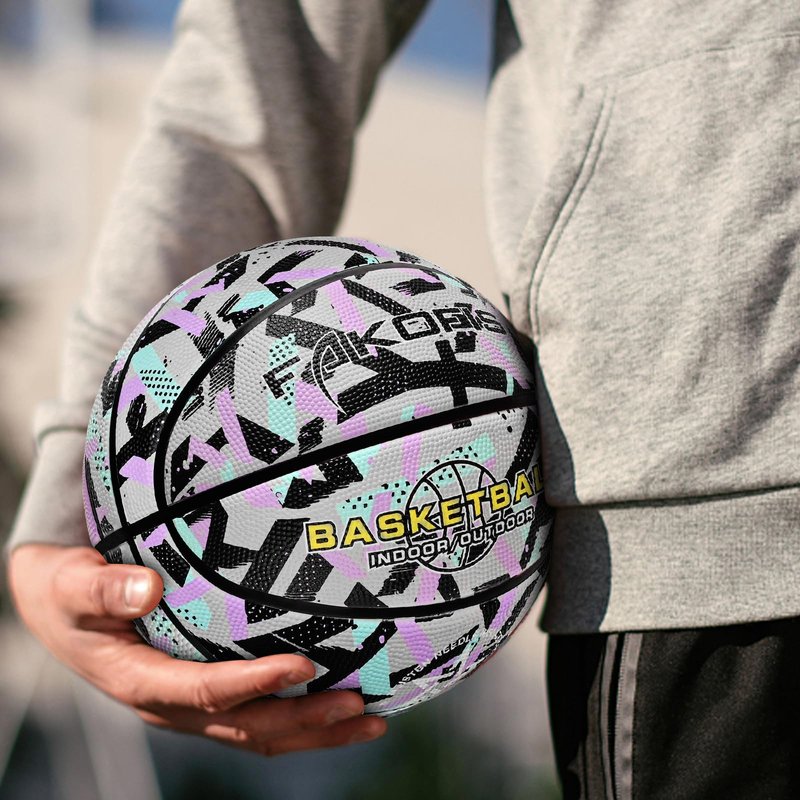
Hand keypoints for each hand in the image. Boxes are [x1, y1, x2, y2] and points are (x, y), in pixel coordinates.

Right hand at [8, 544, 386, 754]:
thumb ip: (102, 589)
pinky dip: (300, 716)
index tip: (306, 664)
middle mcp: (173, 704)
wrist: (62, 610)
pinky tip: (339, 703)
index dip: (258, 682)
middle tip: (361, 706)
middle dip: (306, 722)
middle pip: (248, 726)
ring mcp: (192, 705)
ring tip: (370, 719)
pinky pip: (257, 714)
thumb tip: (147, 588)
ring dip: (315, 730)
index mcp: (142, 681)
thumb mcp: (72, 585)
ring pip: (260, 731)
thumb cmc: (69, 593)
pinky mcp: (206, 694)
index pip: (207, 691)